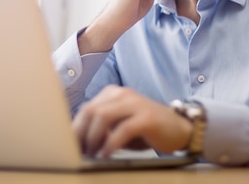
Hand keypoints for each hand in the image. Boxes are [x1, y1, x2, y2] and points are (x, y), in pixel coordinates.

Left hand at [73, 85, 191, 157]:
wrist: (179, 128)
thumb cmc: (146, 130)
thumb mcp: (120, 125)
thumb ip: (102, 127)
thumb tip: (78, 141)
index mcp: (113, 93)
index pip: (86, 108)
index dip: (74, 128)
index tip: (68, 146)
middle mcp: (123, 94)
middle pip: (91, 110)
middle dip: (80, 133)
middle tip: (77, 152)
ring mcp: (135, 104)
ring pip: (103, 116)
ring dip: (93, 138)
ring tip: (91, 154)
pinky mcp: (147, 118)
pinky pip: (123, 129)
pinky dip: (111, 143)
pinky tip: (107, 154)